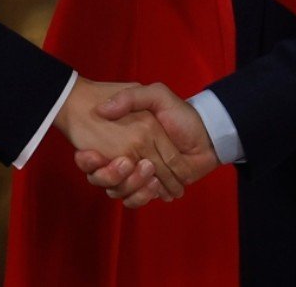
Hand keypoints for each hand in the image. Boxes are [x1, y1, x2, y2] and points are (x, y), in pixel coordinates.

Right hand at [74, 83, 218, 208]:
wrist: (206, 135)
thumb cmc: (181, 114)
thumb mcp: (156, 95)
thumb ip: (131, 97)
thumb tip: (103, 110)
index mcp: (122, 138)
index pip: (94, 156)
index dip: (88, 160)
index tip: (88, 155)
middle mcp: (125, 158)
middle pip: (104, 177)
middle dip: (111, 175)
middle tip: (126, 163)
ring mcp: (136, 175)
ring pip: (119, 191)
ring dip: (131, 186)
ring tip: (148, 172)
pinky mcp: (149, 188)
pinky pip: (134, 200)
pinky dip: (142, 197)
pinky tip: (155, 186)